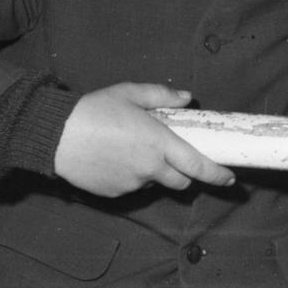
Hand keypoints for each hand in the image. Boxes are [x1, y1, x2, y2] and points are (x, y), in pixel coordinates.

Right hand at [54, 82, 234, 196]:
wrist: (57, 135)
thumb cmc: (94, 109)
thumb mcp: (130, 93)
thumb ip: (161, 95)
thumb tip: (186, 98)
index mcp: (159, 142)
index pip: (197, 165)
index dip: (217, 174)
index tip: (230, 179)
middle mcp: (150, 168)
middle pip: (181, 181)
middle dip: (184, 173)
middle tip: (172, 155)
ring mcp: (133, 184)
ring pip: (154, 183)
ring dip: (154, 172)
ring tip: (131, 149)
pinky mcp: (115, 194)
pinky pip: (132, 187)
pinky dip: (132, 176)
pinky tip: (114, 158)